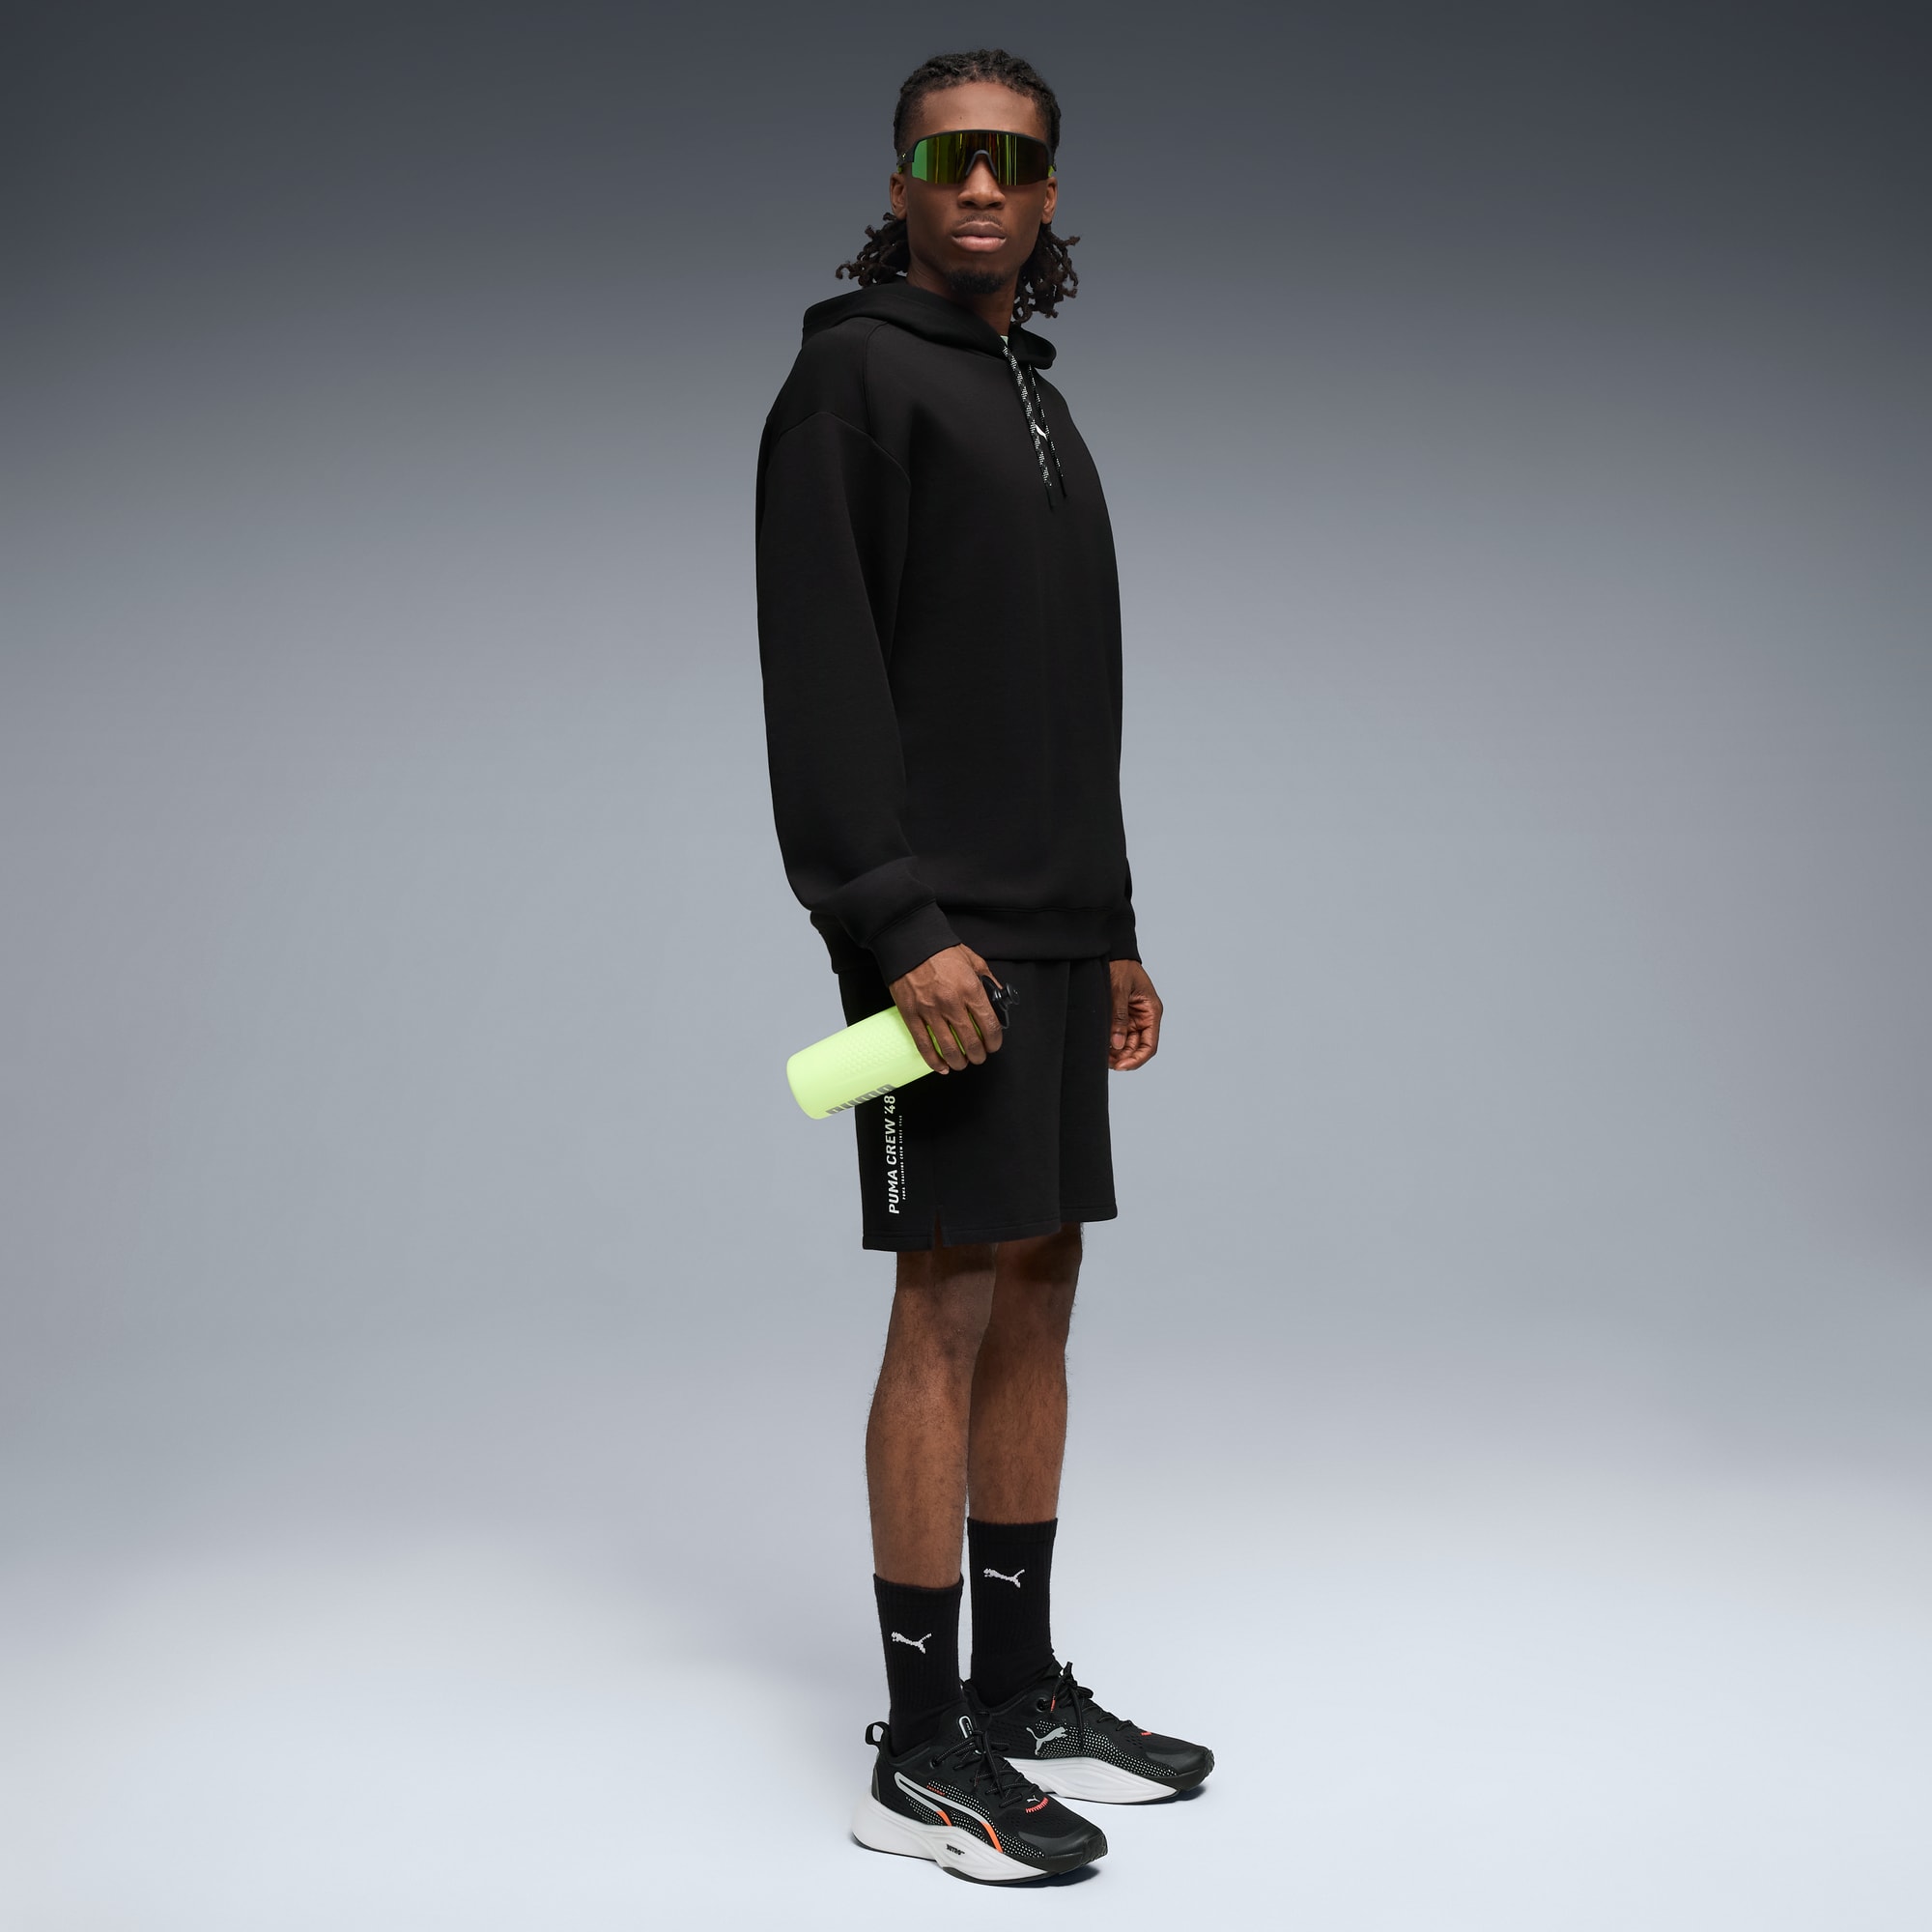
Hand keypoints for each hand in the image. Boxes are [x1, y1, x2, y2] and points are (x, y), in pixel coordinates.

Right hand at [890, 944, 1003, 1074]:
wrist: (909, 941)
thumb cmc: (940, 950)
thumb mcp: (973, 960)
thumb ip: (988, 980)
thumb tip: (999, 997)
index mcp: (970, 989)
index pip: (989, 1026)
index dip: (994, 1042)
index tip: (993, 1045)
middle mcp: (952, 1003)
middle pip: (971, 1042)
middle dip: (978, 1055)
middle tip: (979, 1056)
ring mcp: (930, 1011)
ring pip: (948, 1048)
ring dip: (959, 1061)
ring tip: (962, 1063)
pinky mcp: (911, 1015)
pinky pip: (923, 1044)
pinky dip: (934, 1060)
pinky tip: (941, 1066)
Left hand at [1108, 960, 1161, 1070]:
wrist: (1113, 952)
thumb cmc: (1120, 966)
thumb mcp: (1119, 990)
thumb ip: (1118, 1017)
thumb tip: (1117, 1044)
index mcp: (1151, 1011)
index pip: (1150, 1045)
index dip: (1137, 1059)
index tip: (1121, 1066)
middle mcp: (1144, 1018)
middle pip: (1138, 1048)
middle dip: (1124, 1058)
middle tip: (1106, 1063)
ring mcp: (1133, 1018)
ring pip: (1127, 1045)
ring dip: (1117, 1053)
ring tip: (1101, 1057)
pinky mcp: (1121, 1016)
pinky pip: (1118, 1036)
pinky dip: (1111, 1044)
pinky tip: (1101, 1048)